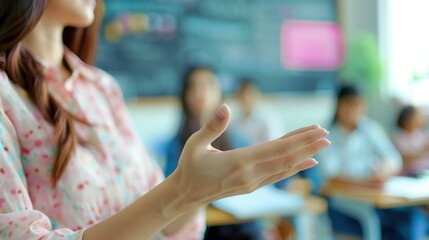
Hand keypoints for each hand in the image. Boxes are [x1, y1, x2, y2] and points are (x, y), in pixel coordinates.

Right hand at [170, 104, 329, 205]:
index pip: (276, 148)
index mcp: (237, 162)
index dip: (298, 139)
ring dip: (305, 155)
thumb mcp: (195, 144)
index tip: (316, 130)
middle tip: (327, 134)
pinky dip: (295, 168)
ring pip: (285, 167)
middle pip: (286, 158)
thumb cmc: (190, 166)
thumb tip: (225, 107)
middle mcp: (249, 175)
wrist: (187, 194)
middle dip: (308, 145)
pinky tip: (308, 162)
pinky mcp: (252, 187)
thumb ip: (211, 126)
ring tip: (323, 145)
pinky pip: (279, 176)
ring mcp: (252, 183)